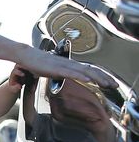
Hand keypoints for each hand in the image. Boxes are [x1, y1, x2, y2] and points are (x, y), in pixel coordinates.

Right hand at [0, 35, 116, 87]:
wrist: (26, 55)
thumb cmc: (38, 63)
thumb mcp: (53, 70)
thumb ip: (63, 73)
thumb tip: (68, 77)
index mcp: (70, 65)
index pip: (89, 70)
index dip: (101, 76)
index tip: (110, 83)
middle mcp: (69, 63)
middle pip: (91, 70)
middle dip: (105, 78)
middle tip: (115, 86)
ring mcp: (63, 65)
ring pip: (84, 71)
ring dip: (97, 78)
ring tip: (107, 84)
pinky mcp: (56, 68)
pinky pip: (71, 73)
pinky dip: (81, 76)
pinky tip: (89, 80)